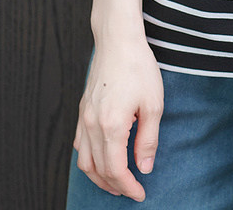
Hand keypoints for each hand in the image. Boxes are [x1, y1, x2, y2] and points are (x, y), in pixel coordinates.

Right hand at [73, 38, 163, 200]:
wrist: (118, 40)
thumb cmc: (138, 67)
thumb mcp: (153, 104)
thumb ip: (148, 140)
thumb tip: (145, 167)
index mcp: (111, 126)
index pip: (116, 170)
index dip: (129, 187)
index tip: (141, 193)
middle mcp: (93, 125)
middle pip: (99, 170)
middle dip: (115, 186)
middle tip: (132, 190)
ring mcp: (84, 117)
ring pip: (84, 161)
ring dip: (99, 177)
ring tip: (116, 182)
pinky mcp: (82, 109)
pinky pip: (80, 144)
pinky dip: (89, 159)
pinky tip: (101, 158)